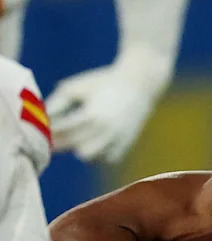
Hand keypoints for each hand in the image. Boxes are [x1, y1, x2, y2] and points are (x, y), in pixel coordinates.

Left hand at [47, 53, 170, 162]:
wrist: (141, 82)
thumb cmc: (104, 81)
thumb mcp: (77, 87)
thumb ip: (56, 103)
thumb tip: (42, 120)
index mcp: (93, 115)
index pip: (63, 132)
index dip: (49, 133)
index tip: (41, 131)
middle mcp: (107, 130)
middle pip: (74, 147)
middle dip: (63, 142)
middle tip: (56, 135)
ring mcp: (119, 138)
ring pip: (90, 156)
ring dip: (81, 148)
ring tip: (78, 136)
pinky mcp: (127, 142)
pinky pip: (107, 158)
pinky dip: (99, 153)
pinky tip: (96, 140)